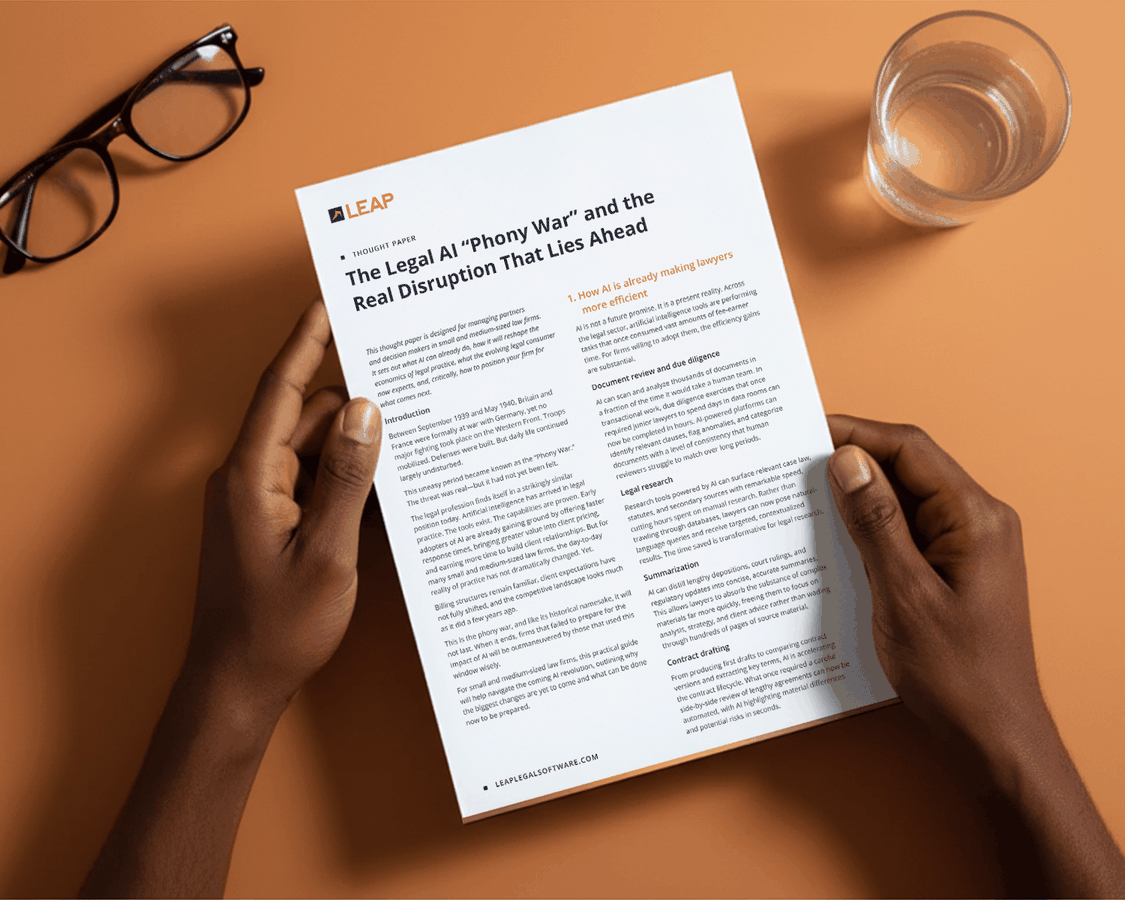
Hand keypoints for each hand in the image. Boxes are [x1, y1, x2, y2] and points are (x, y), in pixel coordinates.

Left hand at [82, 301, 382, 898]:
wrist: (237, 683)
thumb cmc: (278, 628)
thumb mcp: (327, 553)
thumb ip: (346, 478)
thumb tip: (367, 411)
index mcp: (251, 476)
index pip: (282, 389)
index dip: (308, 340)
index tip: (332, 300)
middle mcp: (247, 477)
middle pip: (304, 414)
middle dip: (351, 391)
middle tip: (402, 367)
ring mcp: (256, 498)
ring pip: (310, 445)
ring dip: (351, 436)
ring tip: (406, 425)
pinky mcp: (268, 518)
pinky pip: (308, 475)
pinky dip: (342, 470)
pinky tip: (380, 476)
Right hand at [824, 414, 1041, 748]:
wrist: (992, 735)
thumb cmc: (957, 675)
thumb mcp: (903, 594)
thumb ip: (875, 522)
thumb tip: (847, 462)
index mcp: (975, 518)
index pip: (910, 449)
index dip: (855, 433)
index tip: (807, 432)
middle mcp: (977, 521)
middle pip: (907, 468)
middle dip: (851, 462)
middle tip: (795, 465)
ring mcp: (967, 545)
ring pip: (903, 499)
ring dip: (857, 498)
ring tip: (805, 502)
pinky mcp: (952, 568)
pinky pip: (906, 531)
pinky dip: (869, 530)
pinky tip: (835, 541)